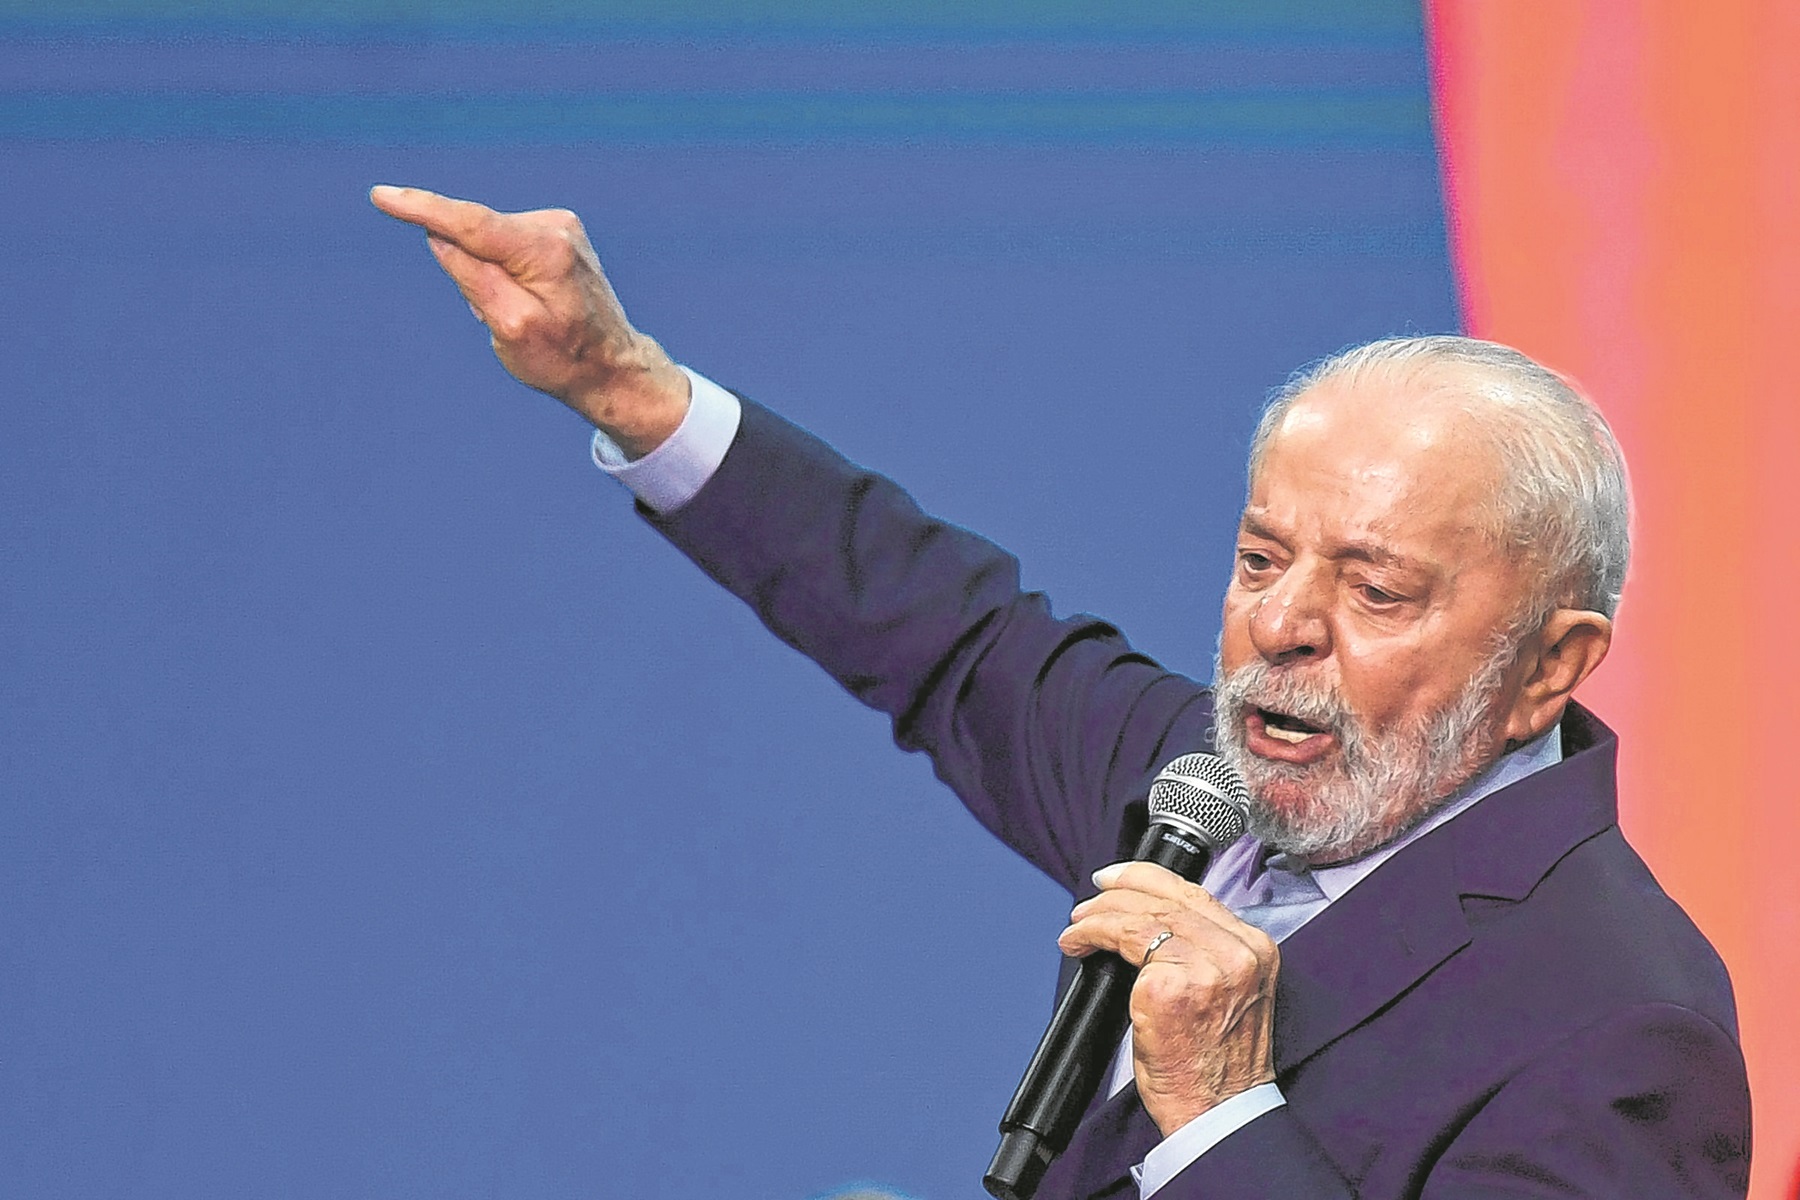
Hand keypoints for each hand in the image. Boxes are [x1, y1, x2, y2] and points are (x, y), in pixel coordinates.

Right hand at [369, 185, 689, 457]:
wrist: (611, 364)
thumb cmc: (562, 356)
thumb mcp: (510, 328)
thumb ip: (473, 280)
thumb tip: (441, 237)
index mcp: (543, 250)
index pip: (470, 222)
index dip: (422, 209)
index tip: (382, 195)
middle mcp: (555, 227)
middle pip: (477, 238)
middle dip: (470, 273)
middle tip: (501, 318)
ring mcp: (559, 226)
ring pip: (489, 244)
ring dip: (489, 277)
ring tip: (523, 314)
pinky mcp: (557, 232)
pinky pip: (506, 248)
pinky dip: (503, 273)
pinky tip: (530, 302)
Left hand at [1059, 862, 1278, 1135]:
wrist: (1219, 1113)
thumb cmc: (1216, 1065)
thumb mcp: (1227, 995)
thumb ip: (1204, 953)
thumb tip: (1147, 921)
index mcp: (1256, 950)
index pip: (1198, 896)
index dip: (1151, 879)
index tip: (1119, 879)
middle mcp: (1238, 952)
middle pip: (1169, 899)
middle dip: (1121, 890)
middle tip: (1089, 899)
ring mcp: (1206, 967)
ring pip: (1143, 916)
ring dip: (1099, 915)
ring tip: (1077, 926)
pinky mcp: (1171, 986)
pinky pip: (1123, 940)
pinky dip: (1092, 935)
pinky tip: (1077, 944)